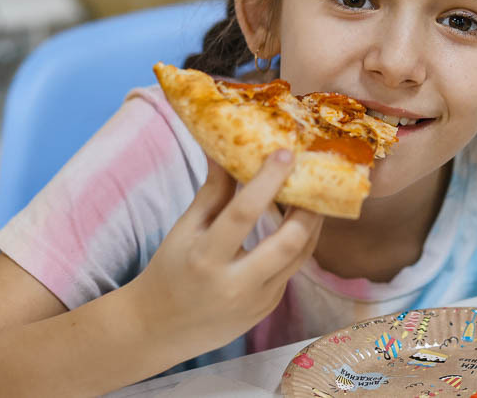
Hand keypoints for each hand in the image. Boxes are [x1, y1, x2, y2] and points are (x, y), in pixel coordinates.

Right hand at [128, 150, 322, 360]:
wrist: (161, 328)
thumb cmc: (170, 270)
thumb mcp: (184, 229)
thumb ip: (212, 192)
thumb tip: (224, 149)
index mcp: (205, 258)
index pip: (243, 213)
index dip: (268, 181)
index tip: (285, 153)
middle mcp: (235, 284)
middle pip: (288, 241)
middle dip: (308, 207)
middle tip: (315, 177)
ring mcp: (256, 301)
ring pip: (301, 256)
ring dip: (312, 224)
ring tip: (314, 196)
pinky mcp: (268, 308)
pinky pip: (291, 271)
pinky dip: (298, 244)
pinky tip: (299, 224)